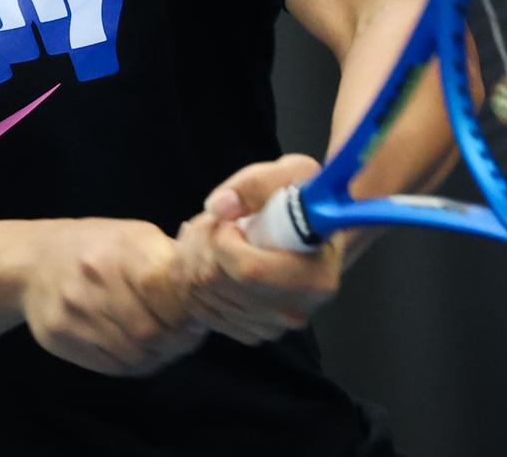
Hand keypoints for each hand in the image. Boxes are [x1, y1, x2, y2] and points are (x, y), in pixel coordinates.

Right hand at [20, 218, 207, 375]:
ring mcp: (74, 311)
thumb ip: (169, 262)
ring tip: (165, 344)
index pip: (164, 290)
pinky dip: (135, 364)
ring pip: (133, 353)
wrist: (32, 262)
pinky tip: (141, 350)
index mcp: (118, 249)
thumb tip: (209, 295)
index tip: (196, 316)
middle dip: (177, 340)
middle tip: (186, 336)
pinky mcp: (60, 337)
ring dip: (159, 355)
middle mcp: (93, 280)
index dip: (186, 311)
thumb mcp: (133, 237)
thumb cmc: (96, 247)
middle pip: (151, 330)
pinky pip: (111, 365)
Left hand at [177, 155, 342, 344]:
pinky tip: (209, 257)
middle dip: (201, 242)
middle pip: (214, 281)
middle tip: (214, 221)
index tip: (231, 218)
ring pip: (199, 294)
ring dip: (192, 257)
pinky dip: (192, 280)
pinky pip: (200, 308)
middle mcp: (293, 310)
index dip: (222, 238)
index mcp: (314, 277)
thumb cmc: (304, 200)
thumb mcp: (292, 174)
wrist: (313, 231)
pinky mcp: (250, 332)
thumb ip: (255, 185)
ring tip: (211, 234)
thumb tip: (220, 207)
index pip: (247, 270)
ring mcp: (270, 326)